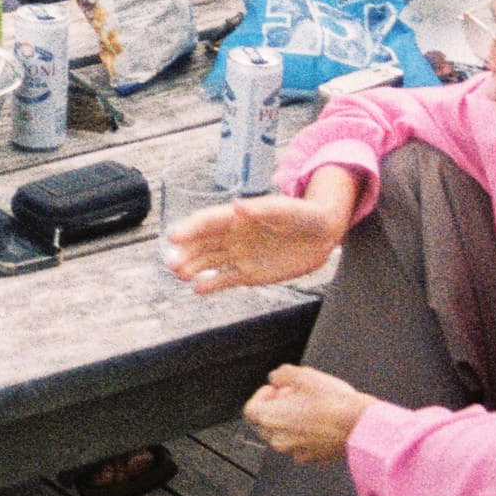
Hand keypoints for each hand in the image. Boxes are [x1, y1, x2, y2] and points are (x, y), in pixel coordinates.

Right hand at [163, 192, 349, 290]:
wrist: (323, 234)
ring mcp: (240, 254)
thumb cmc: (307, 215)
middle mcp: (234, 235)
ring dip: (193, 266)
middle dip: (186, 251)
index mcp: (239, 217)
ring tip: (179, 274)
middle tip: (172, 263)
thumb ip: (264, 211)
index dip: (190, 228)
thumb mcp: (289, 211)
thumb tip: (238, 207)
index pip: (209, 221)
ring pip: (209, 261)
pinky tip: (197, 288)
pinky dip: (211, 284)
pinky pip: (225, 279)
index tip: (173, 236)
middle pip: (203, 243)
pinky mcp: (249, 273)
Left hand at [243, 365, 375, 464]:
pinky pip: (302, 446)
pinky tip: (322, 423)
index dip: (261, 396)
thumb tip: (276, 379)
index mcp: (270, 420)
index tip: (278, 389)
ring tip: (310, 408)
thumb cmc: (330, 400)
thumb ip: (281, 374)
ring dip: (291, 422)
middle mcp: (278, 440)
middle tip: (295, 396)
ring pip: (284, 436)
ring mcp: (296, 453)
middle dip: (276, 408)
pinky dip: (306, 435)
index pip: (250, 410)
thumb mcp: (302, 375)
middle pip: (265, 424)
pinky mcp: (313, 459)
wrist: (359, 425)